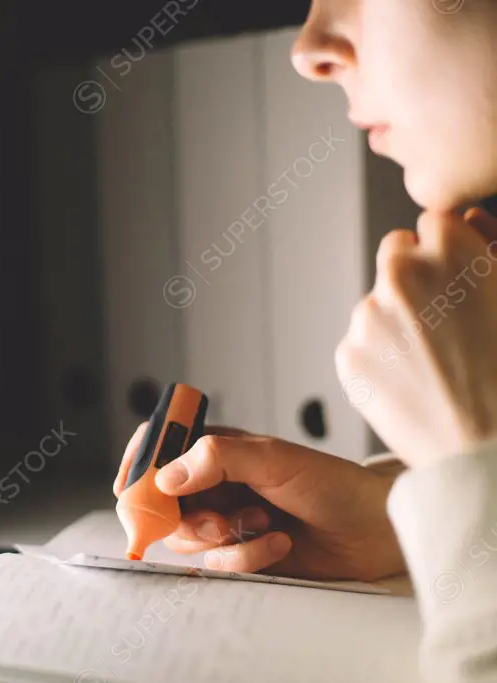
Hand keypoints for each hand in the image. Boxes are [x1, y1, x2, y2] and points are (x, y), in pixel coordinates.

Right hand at [121, 424, 405, 580]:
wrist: (373, 528)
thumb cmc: (329, 482)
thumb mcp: (272, 458)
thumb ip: (216, 458)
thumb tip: (166, 476)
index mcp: (215, 450)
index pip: (158, 449)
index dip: (138, 466)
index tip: (130, 488)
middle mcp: (214, 484)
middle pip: (163, 505)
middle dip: (188, 519)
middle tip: (219, 522)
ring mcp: (226, 519)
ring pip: (188, 539)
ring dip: (224, 538)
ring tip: (262, 524)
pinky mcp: (241, 554)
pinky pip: (219, 565)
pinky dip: (247, 557)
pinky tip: (278, 542)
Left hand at [336, 207, 496, 467]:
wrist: (489, 452)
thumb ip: (491, 250)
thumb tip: (466, 221)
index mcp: (451, 251)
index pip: (433, 222)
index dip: (450, 250)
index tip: (461, 275)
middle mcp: (401, 275)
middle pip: (396, 252)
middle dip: (416, 274)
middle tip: (447, 318)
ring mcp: (368, 316)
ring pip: (377, 301)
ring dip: (397, 319)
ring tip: (438, 362)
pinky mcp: (348, 355)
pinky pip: (362, 342)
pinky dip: (380, 356)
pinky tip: (416, 383)